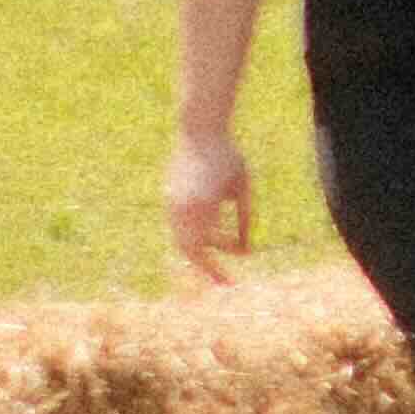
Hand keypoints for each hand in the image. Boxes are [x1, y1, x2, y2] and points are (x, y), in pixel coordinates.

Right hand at [165, 127, 255, 280]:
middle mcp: (181, 207)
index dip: (215, 270)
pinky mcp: (168, 196)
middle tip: (224, 281)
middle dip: (206, 267)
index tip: (229, 284)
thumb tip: (246, 250)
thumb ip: (243, 219)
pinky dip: (195, 235)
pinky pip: (179, 226)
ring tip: (226, 245)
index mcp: (201, 207)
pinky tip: (215, 231)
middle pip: (189, 251)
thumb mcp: (242, 188)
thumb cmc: (228, 156)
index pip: (205, 251)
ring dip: (203, 247)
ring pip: (181, 239)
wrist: (199, 130)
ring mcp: (171, 202)